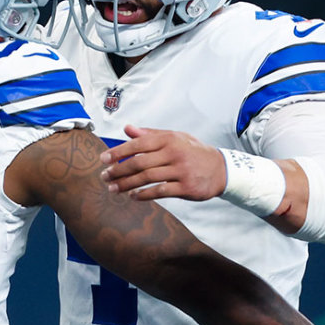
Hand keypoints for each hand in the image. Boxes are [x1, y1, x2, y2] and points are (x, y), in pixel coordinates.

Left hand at [99, 124, 226, 200]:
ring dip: (126, 184)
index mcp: (169, 139)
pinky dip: (143, 194)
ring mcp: (181, 170)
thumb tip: (127, 129)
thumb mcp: (174, 137)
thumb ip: (150, 134)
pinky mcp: (186, 187)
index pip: (138, 144)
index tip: (103, 159)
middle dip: (118, 170)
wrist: (221, 169)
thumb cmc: (193, 152)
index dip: (118, 152)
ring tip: (113, 188)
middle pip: (139, 162)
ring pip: (147, 178)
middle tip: (104, 176)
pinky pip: (160, 191)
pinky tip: (132, 196)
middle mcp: (174, 153)